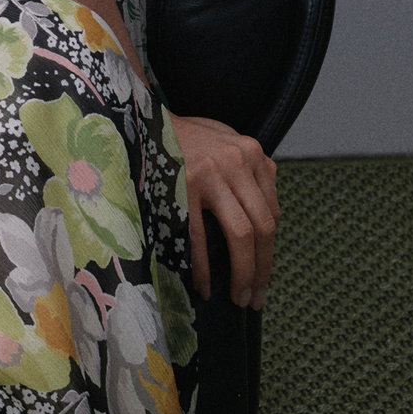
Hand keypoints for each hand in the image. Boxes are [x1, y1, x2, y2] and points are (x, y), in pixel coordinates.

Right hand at [166, 114, 279, 310]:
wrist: (139, 114)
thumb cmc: (182, 136)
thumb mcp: (225, 143)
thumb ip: (246, 172)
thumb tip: (260, 217)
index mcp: (252, 154)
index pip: (272, 213)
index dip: (268, 250)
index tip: (261, 276)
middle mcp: (238, 162)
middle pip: (263, 227)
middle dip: (262, 269)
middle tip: (255, 299)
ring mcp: (211, 174)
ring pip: (242, 234)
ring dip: (243, 273)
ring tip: (238, 297)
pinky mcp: (183, 186)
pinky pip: (199, 236)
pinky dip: (203, 266)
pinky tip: (204, 286)